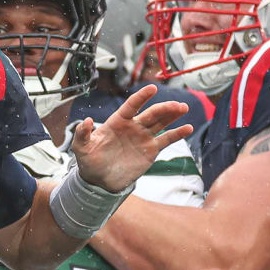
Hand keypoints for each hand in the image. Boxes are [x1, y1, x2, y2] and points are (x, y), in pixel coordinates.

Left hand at [72, 85, 191, 191]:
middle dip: (164, 108)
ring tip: (184, 108)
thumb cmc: (89, 161)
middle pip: (151, 114)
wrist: (100, 180)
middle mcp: (133, 126)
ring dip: (172, 115)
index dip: (141, 97)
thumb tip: (87, 121)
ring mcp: (143, 137)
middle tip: (177, 105)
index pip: (132, 105)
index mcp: (118, 121)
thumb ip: (83, 134)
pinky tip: (187, 128)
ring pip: (161, 123)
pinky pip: (166, 140)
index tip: (152, 89)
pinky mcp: (150, 150)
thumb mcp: (81, 148)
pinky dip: (177, 134)